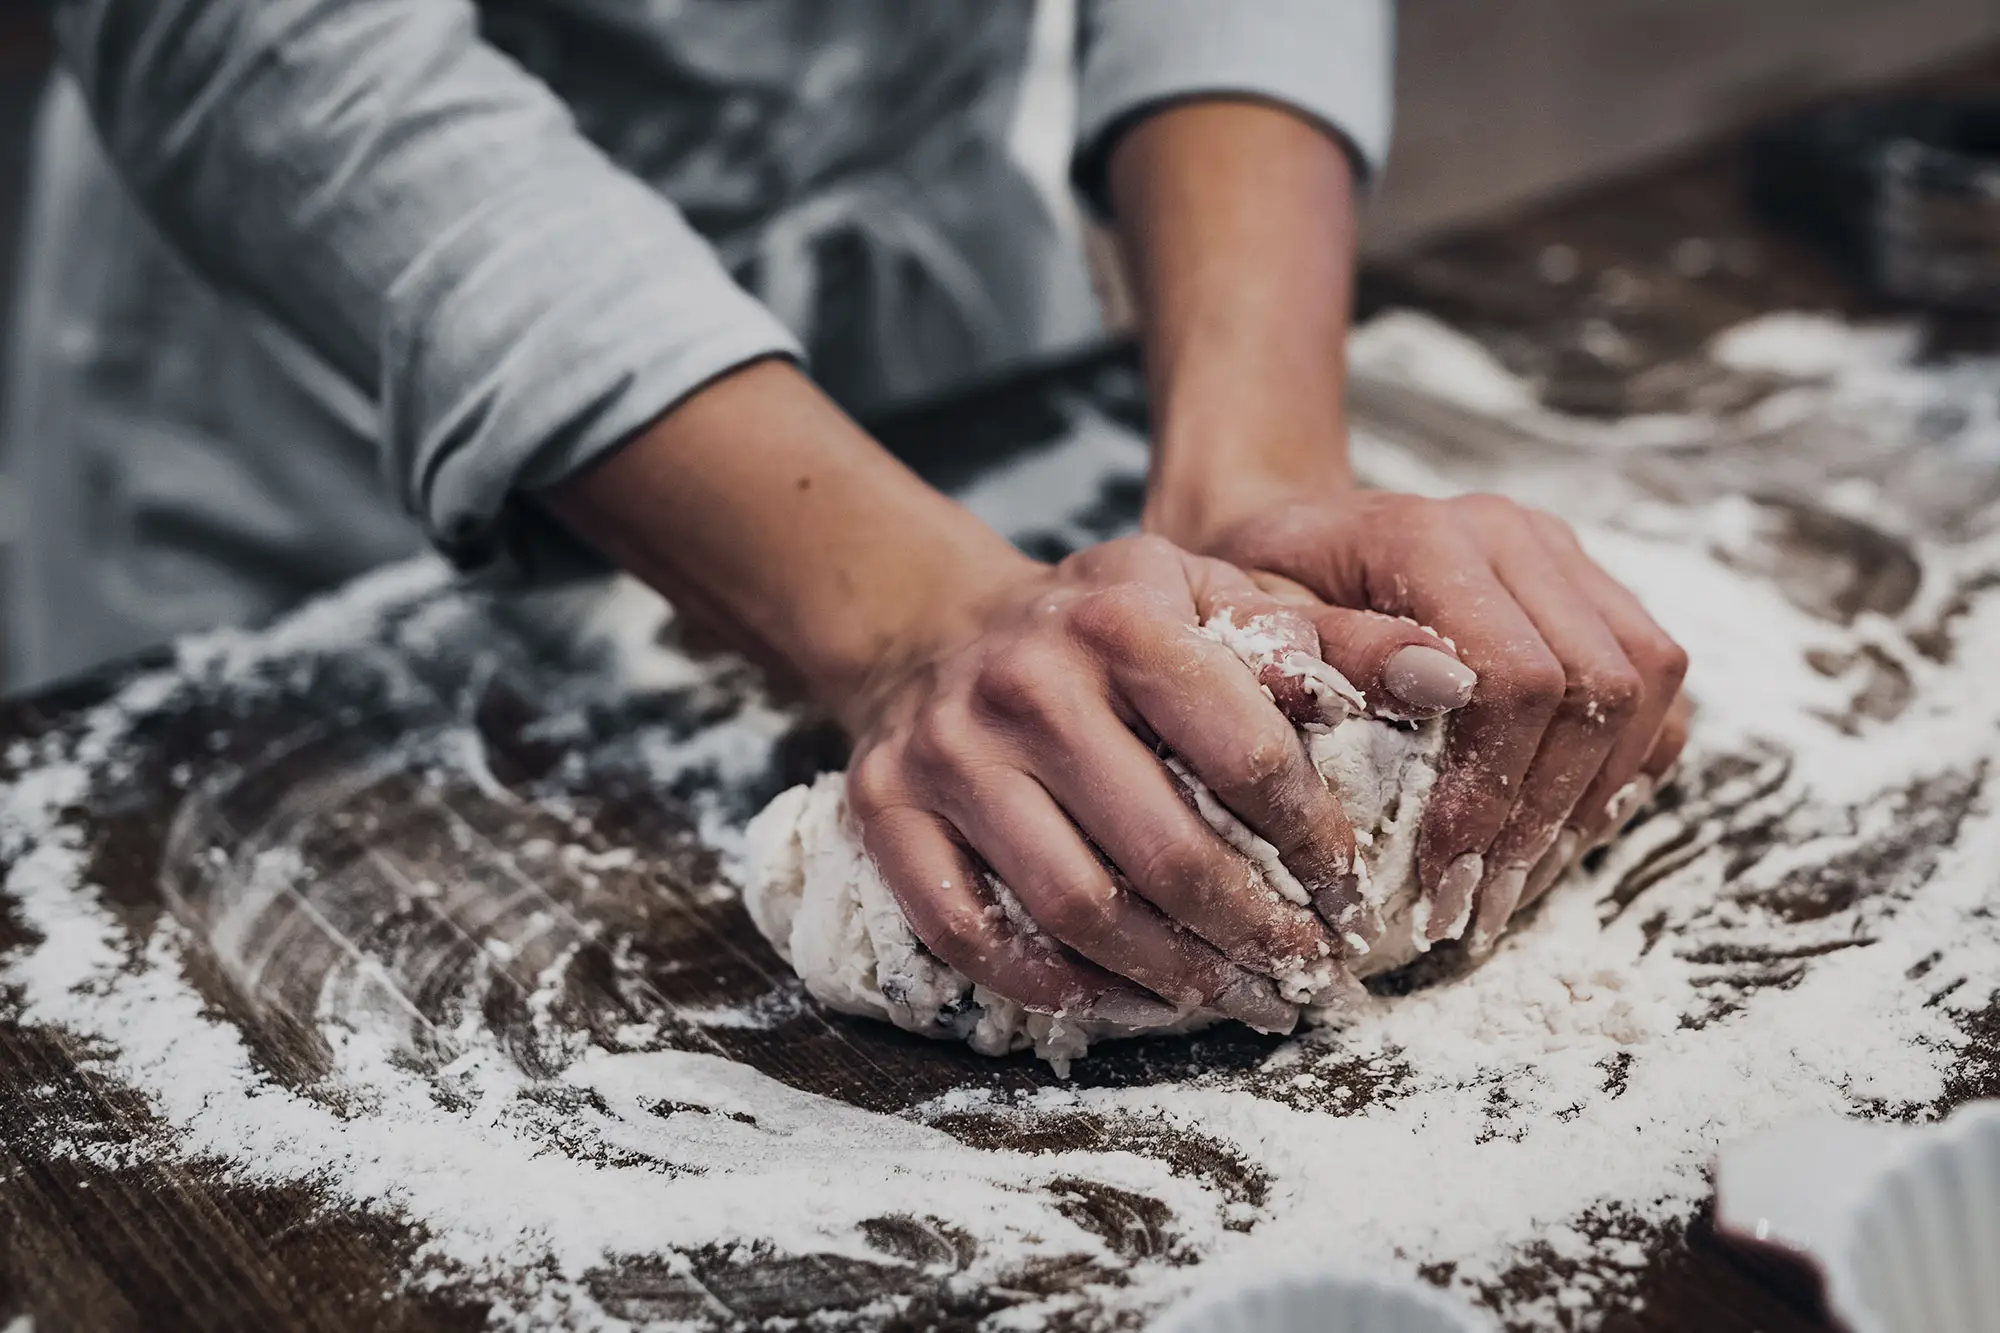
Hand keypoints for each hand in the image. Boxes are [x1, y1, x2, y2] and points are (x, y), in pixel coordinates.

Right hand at [840, 535, 1396, 1029]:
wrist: (938, 628)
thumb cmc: (1104, 628)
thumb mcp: (1211, 598)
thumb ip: (1328, 639)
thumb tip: (1452, 681)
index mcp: (1122, 617)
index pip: (1246, 752)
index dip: (1315, 842)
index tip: (1354, 894)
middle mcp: (1026, 681)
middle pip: (1164, 850)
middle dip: (1254, 933)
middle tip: (1306, 975)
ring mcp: (948, 752)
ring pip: (1074, 905)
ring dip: (1169, 976)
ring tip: (1235, 999)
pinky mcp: (887, 811)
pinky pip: (971, 933)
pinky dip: (1054, 985)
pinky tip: (1121, 999)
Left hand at [1177, 491, 1688, 950]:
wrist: (1288, 541)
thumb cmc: (1257, 596)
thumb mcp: (1253, 627)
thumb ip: (1332, 655)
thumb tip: (1434, 691)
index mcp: (1428, 536)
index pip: (1514, 675)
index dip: (1491, 792)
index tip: (1442, 877)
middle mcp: (1515, 534)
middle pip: (1595, 686)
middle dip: (1542, 817)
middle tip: (1480, 905)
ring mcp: (1565, 557)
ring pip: (1645, 685)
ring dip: (1591, 802)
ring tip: (1517, 883)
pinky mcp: (1593, 589)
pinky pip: (1656, 686)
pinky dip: (1623, 769)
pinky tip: (1557, 832)